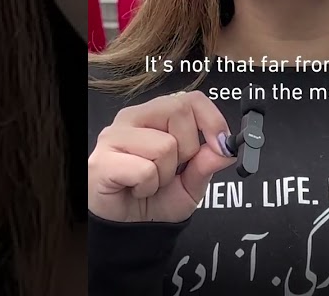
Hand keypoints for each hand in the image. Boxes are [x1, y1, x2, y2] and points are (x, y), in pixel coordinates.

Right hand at [88, 90, 234, 222]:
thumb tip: (227, 147)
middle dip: (187, 150)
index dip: (212, 120)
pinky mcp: (102, 161)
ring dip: (165, 175)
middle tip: (172, 170)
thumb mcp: (192, 184)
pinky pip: (145, 170)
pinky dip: (148, 187)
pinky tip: (137, 190)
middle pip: (179, 111)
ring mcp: (113, 137)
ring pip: (164, 145)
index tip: (221, 145)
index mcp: (155, 116)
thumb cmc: (156, 200)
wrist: (129, 229)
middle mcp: (133, 118)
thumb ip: (208, 163)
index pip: (191, 99)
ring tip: (151, 182)